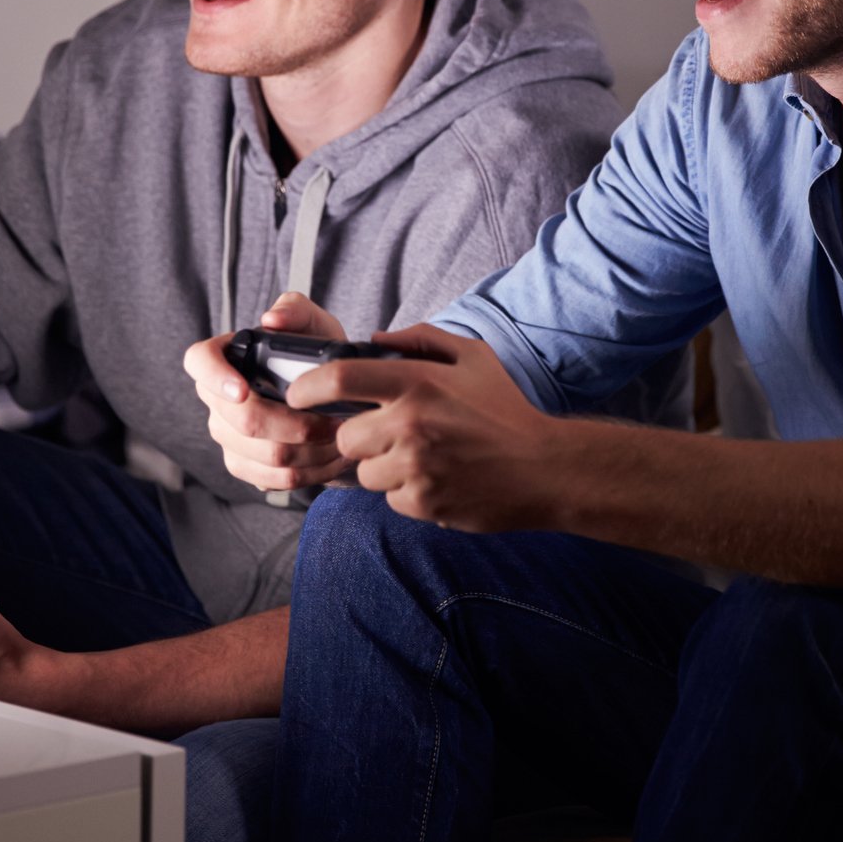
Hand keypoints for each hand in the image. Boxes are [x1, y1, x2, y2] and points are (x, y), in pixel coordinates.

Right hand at [183, 292, 349, 490]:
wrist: (329, 394)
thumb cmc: (314, 354)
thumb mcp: (312, 323)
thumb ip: (294, 310)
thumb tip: (272, 320)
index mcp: (224, 357)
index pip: (199, 361)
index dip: (215, 378)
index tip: (243, 390)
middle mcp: (217, 399)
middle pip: (244, 421)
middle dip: (296, 425)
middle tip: (332, 421)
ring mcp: (228, 435)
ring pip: (267, 455)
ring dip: (312, 451)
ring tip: (342, 438)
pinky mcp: (244, 464)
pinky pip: (274, 479)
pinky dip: (310, 472)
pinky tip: (331, 458)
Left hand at [292, 325, 560, 531]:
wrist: (544, 468)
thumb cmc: (505, 409)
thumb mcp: (472, 357)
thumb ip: (422, 339)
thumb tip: (376, 340)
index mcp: (417, 383)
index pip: (340, 379)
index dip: (308, 387)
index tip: (298, 394)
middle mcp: (410, 424)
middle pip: (345, 435)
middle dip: (359, 436)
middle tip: (388, 433)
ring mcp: (415, 467)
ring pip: (364, 472)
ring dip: (382, 466)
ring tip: (420, 457)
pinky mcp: (422, 502)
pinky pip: (389, 499)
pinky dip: (405, 491)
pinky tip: (436, 478)